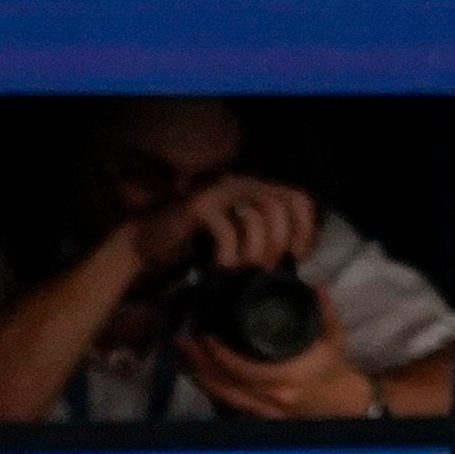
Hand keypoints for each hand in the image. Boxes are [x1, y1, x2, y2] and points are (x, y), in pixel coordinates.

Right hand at [130, 175, 319, 275]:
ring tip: (248, 268)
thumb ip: (265, 237)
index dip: (304, 228)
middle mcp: (240, 184)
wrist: (150, 241)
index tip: (297, 255)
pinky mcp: (197, 207)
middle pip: (280, 207)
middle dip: (280, 241)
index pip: (298, 199)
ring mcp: (218, 193)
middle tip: (268, 266)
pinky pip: (226, 229)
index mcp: (255, 189)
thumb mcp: (240, 238)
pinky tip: (225, 266)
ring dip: (258, 248)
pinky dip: (231, 252)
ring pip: (257, 215)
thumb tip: (297, 258)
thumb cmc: (198, 245)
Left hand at [182, 321, 378, 419]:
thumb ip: (325, 312)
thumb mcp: (335, 338)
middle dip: (199, 364)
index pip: (245, 370)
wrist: (347, 403)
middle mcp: (272, 398)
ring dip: (198, 377)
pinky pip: (228, 404)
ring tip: (179, 357)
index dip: (221, 355)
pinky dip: (209, 389)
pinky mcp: (259, 416)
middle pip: (225, 384)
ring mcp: (264, 411)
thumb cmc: (338, 369)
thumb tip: (315, 287)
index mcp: (289, 378)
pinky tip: (195, 375)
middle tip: (180, 342)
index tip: (205, 335)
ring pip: (222, 397)